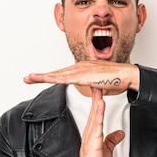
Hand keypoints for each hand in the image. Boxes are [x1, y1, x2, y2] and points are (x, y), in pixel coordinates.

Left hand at [24, 61, 139, 94]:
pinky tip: (45, 79)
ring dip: (43, 76)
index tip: (39, 78)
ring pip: (58, 74)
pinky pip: (66, 78)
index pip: (64, 73)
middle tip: (27, 78)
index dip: (51, 76)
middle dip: (41, 76)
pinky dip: (54, 78)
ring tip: (30, 78)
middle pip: (57, 72)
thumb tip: (95, 90)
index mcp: (84, 68)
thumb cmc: (118, 80)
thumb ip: (95, 87)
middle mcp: (81, 66)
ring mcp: (82, 69)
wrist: (128, 75)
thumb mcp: (102, 85)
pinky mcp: (85, 75)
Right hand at [76, 88, 124, 156]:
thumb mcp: (107, 149)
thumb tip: (120, 133)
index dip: (97, 102)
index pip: (96, 114)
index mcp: (93, 133)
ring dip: (96, 104)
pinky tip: (99, 109)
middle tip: (97, 84)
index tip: (99, 90)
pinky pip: (96, 127)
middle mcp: (90, 133)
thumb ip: (112, 140)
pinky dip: (98, 116)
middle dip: (96, 98)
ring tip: (99, 92)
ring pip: (94, 117)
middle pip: (94, 112)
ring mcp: (90, 137)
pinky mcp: (93, 143)